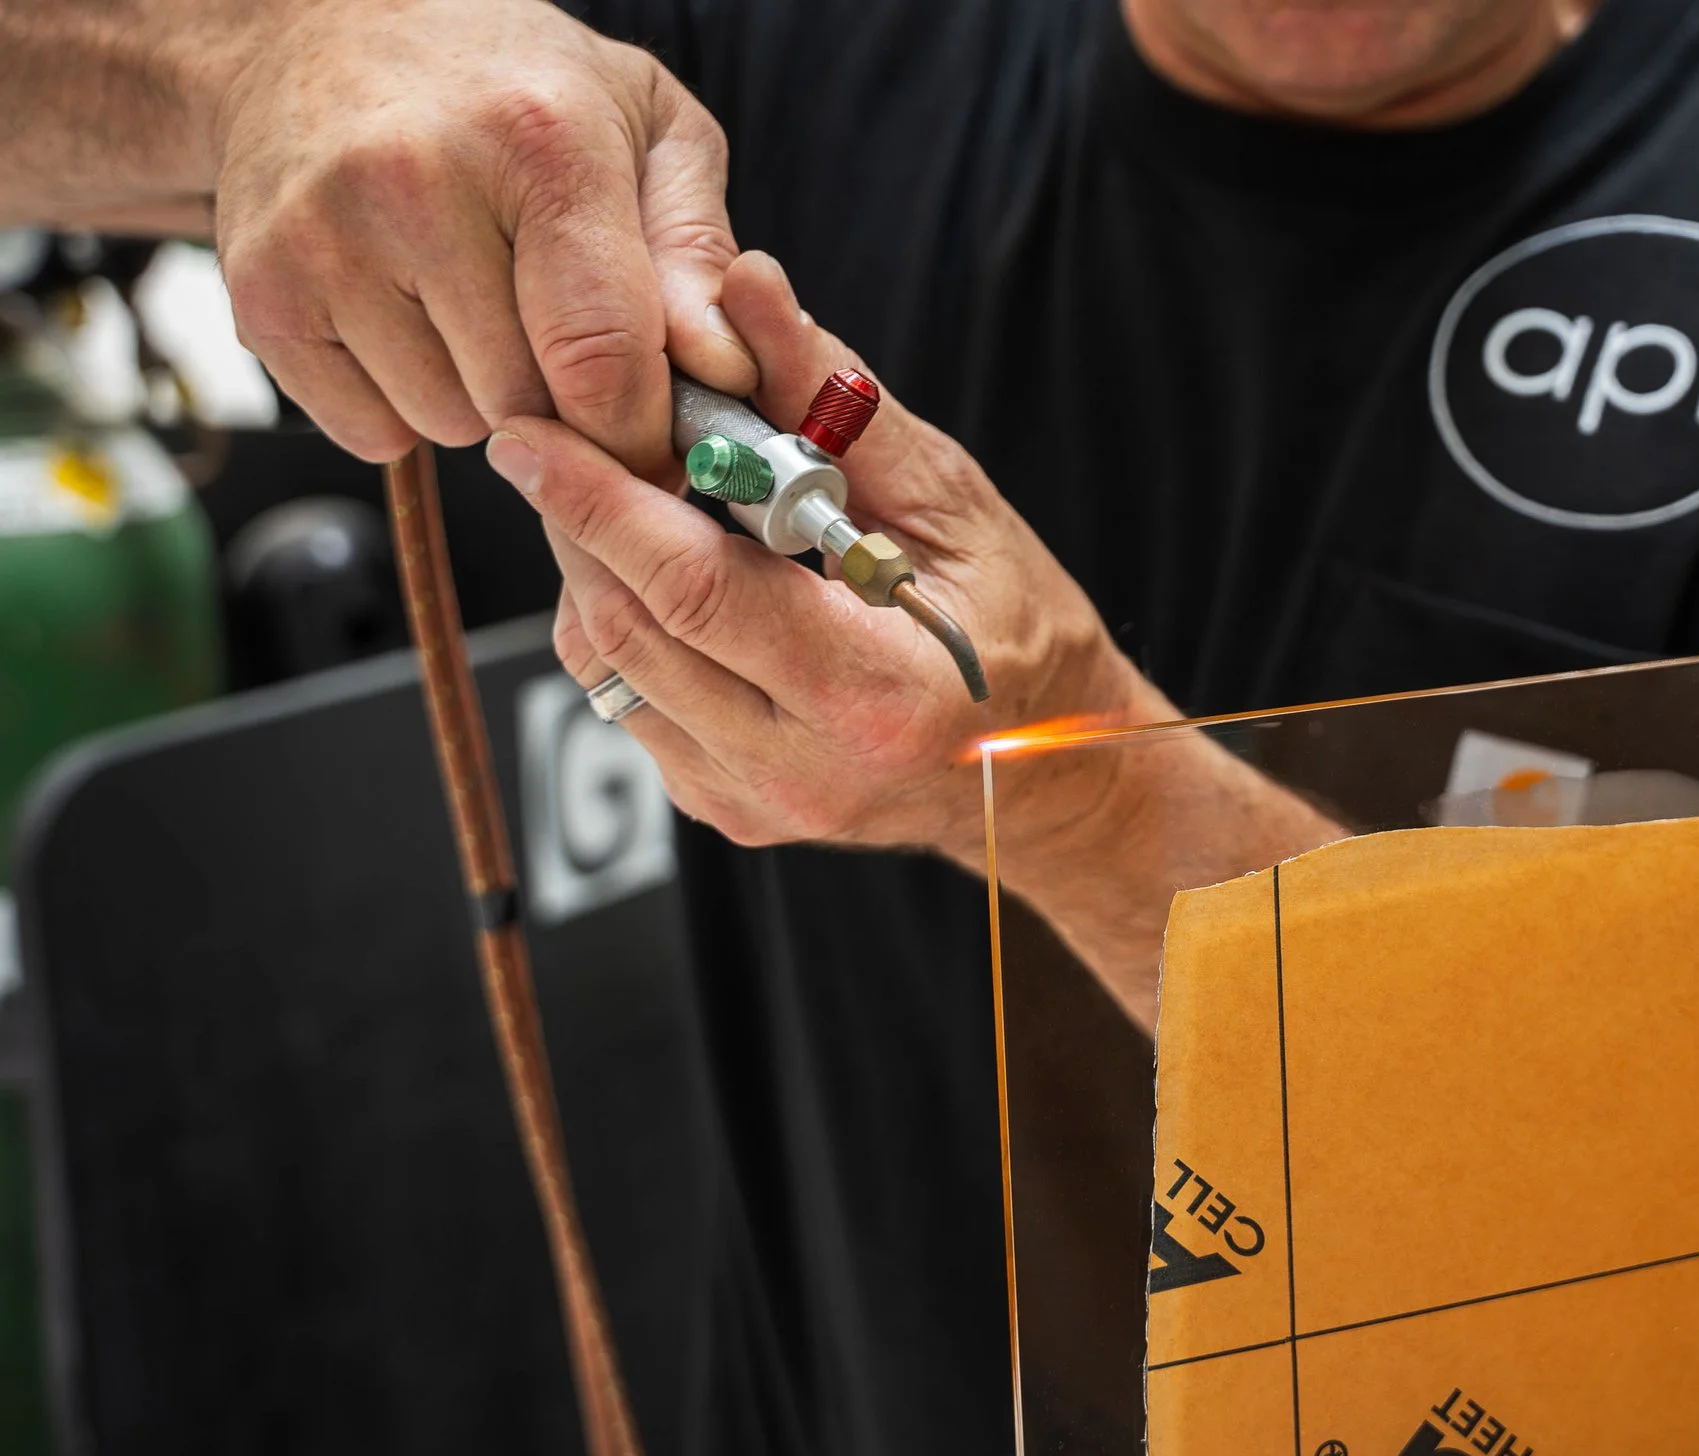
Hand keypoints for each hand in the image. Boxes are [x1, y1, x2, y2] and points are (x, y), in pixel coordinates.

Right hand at [214, 0, 751, 471]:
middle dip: (567, 406)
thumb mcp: (646, 126)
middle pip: (529, 406)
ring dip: (482, 400)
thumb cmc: (511, 87)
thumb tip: (724, 372)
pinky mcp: (262, 294)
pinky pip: (372, 433)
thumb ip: (699, 251)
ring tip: (472, 303)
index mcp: (538, 140)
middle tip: (561, 340)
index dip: (643, 433)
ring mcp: (324, 239)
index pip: (603, 355)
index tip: (661, 447)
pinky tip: (405, 317)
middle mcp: (417, 183)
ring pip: (451, 425)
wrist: (318, 34)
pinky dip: (403, 404)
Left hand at [506, 251, 1160, 863]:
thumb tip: (746, 284)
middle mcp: (802, 769)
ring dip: (592, 565)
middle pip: (628, 625)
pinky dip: (625, 618)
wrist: (1048, 776)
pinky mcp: (723, 808)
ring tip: (620, 492)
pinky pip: (629, 700)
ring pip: (607, 666)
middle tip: (557, 430)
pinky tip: (664, 569)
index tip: (532, 430)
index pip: (693, 590)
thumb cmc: (1022, 632)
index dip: (598, 501)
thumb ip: (833, 400)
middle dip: (576, 517)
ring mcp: (754, 801)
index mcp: (875, 696)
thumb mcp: (951, 501)